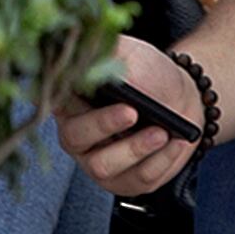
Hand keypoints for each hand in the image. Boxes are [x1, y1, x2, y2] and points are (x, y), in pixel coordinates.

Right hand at [57, 37, 203, 196]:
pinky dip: (160, 160)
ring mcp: (98, 161)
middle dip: (103, 125)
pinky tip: (174, 142)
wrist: (181, 96)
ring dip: (135, 148)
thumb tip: (92, 52)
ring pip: (103, 166)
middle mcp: (77, 134)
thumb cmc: (147, 72)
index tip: (96, 88)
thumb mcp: (128, 52)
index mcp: (70, 100)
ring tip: (161, 131)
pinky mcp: (125, 181)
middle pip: (74, 138)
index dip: (68, 99)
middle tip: (132, 111)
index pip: (54, 101)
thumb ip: (107, 52)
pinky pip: (138, 179)